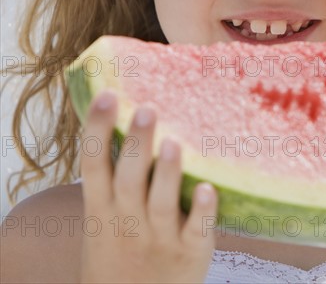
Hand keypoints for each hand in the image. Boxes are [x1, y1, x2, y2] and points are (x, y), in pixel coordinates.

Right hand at [79, 90, 217, 282]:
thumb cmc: (119, 250)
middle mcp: (126, 222)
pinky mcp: (189, 253)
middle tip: (147, 109)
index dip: (97, 129)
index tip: (108, 95)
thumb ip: (113, 179)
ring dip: (167, 174)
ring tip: (173, 143)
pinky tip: (208, 188)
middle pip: (128, 180)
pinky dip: (201, 211)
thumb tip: (130, 122)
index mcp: (101, 209)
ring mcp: (158, 238)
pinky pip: (195, 230)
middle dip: (136, 146)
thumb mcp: (103, 218)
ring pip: (160, 204)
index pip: (93, 164)